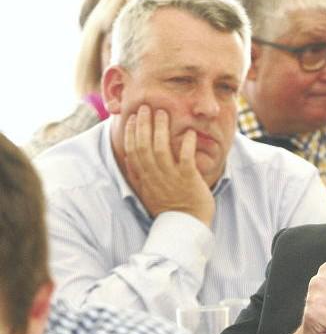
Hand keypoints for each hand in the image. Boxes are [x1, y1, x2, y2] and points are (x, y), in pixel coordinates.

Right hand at [123, 105, 214, 225]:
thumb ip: (138, 176)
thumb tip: (128, 158)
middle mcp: (154, 177)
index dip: (130, 132)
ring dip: (161, 129)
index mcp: (144, 179)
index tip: (131, 118)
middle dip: (143, 124)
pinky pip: (186, 159)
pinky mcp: (189, 180)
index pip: (132, 151)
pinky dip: (187, 144)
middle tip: (146, 107)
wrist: (186, 226)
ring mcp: (171, 178)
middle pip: (143, 146)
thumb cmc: (168, 208)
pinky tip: (190, 133)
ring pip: (161, 149)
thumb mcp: (147, 193)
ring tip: (163, 113)